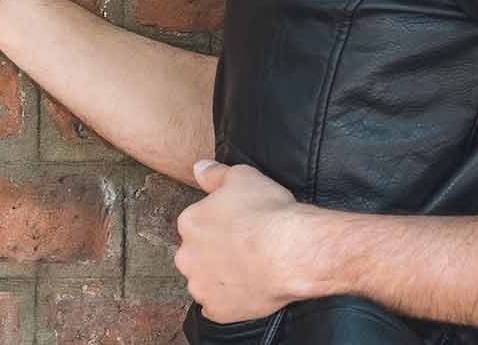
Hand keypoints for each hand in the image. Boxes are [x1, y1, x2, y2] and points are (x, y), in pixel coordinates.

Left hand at [175, 161, 315, 322]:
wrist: (290, 251)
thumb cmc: (268, 212)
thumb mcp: (243, 176)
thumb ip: (214, 173)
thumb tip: (198, 167)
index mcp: (190, 223)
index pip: (197, 223)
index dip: (221, 224)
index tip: (240, 225)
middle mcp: (187, 256)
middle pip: (196, 254)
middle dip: (215, 251)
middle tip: (245, 246)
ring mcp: (201, 286)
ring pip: (205, 281)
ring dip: (220, 276)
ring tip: (249, 268)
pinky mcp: (217, 310)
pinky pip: (217, 306)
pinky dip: (229, 300)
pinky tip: (248, 288)